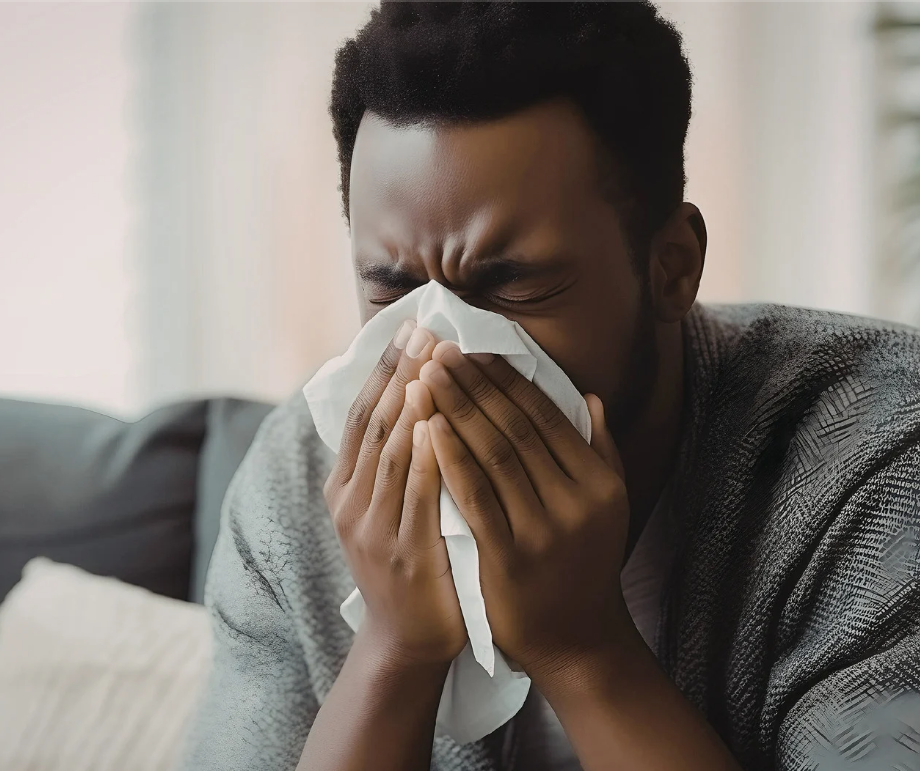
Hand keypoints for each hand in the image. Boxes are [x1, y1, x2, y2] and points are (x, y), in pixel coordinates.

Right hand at [324, 323, 467, 668]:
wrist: (406, 638)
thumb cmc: (409, 563)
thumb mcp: (388, 508)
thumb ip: (395, 461)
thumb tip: (417, 400)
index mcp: (346, 487)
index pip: (364, 413)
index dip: (386, 368)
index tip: (411, 327)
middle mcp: (351, 501)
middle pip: (375, 423)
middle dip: (400, 372)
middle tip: (425, 328)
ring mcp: (372, 528)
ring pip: (390, 452)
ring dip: (410, 404)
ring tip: (431, 361)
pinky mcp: (401, 552)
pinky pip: (412, 496)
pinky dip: (422, 458)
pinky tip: (436, 426)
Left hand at [418, 342, 634, 678]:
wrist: (575, 639)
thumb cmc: (586, 565)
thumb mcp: (608, 507)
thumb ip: (601, 451)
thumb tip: (590, 397)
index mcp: (599, 482)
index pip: (546, 416)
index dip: (507, 380)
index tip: (475, 351)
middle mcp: (575, 501)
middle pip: (515, 427)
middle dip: (474, 385)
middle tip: (440, 351)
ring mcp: (543, 530)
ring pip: (494, 455)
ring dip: (457, 410)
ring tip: (427, 375)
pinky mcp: (509, 557)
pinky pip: (475, 498)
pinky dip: (451, 459)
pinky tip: (429, 429)